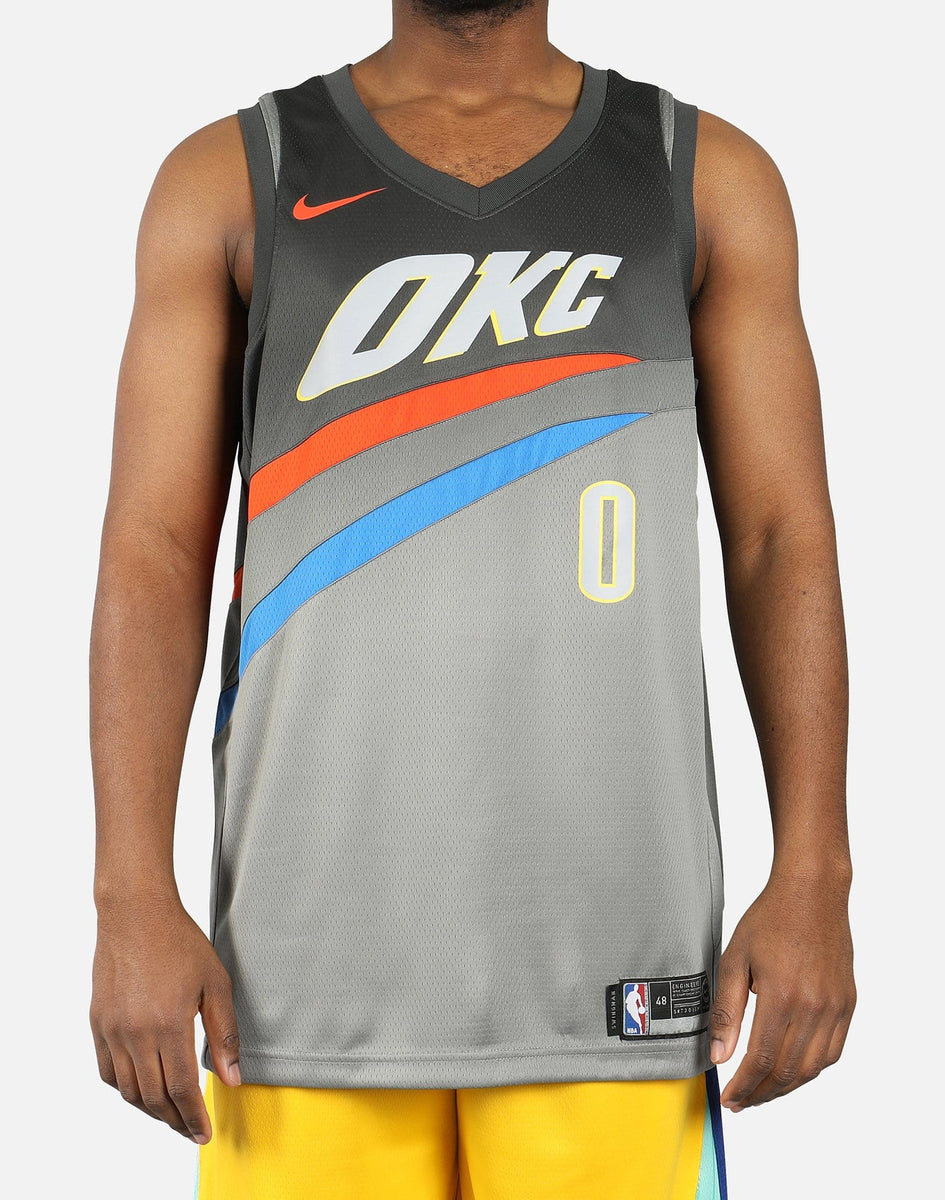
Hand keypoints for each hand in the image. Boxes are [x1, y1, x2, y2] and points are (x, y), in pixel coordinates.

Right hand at [90, 893, 240, 1142]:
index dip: (193, 1117)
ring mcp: (112, 1029)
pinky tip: (142, 1086)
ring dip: (150, 1108)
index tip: (204, 1133)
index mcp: (168, 1024)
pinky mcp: (97, 1022)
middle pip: (153, 1097)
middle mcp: (135, 1033)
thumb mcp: (215, 983)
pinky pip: (107, 1071)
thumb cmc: (180, 942)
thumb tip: (232, 1077)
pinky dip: (125, 1088)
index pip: (180, 1089)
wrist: (136, 913)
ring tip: (171, 1111)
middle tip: (190, 1129)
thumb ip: (225, 1034)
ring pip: (128, 1090)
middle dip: (174, 1120)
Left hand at [708, 866, 854, 1110]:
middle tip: (741, 1102)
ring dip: (786, 1087)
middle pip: (788, 1071)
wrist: (812, 893)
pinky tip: (793, 1070)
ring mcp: (835, 1007)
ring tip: (762, 1091)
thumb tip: (718, 1055)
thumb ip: (727, 1011)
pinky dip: (812, 1068)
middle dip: (762, 1093)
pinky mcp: (847, 1003)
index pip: (762, 1059)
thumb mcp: (735, 959)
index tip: (730, 1098)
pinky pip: (833, 1051)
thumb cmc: (770, 919)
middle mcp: (814, 1007)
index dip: (744, 1086)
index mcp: (782, 996)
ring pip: (813, 1067)